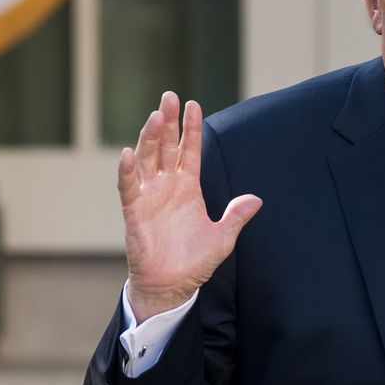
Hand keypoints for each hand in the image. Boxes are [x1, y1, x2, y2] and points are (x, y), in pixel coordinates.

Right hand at [120, 90, 261, 321]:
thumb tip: (256, 199)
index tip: (193, 104)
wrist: (171, 286)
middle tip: (169, 97)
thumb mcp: (222, 238)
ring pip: (147, 159)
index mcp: (187, 187)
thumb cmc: (194, 262)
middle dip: (167, 122)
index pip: (189, 150)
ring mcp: (149, 196)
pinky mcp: (134, 212)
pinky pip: (128, 187)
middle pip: (165, 146)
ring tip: (155, 116)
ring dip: (149, 138)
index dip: (191, 128)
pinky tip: (129, 153)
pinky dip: (127, 171)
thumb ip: (236, 216)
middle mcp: (166, 186)